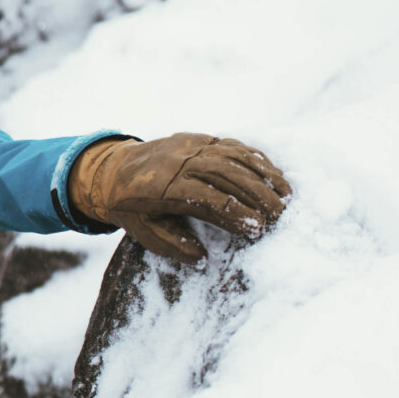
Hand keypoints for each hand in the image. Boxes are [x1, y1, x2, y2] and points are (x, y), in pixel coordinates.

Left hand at [70, 133, 290, 264]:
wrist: (112, 169)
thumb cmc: (132, 208)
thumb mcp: (143, 232)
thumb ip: (172, 245)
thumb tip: (202, 259)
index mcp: (163, 187)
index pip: (207, 200)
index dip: (235, 214)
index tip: (258, 229)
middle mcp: (179, 161)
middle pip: (226, 175)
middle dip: (257, 196)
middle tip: (280, 216)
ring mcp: (191, 146)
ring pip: (234, 157)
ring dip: (263, 176)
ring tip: (286, 197)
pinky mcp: (199, 138)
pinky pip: (232, 145)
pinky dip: (256, 159)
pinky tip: (274, 174)